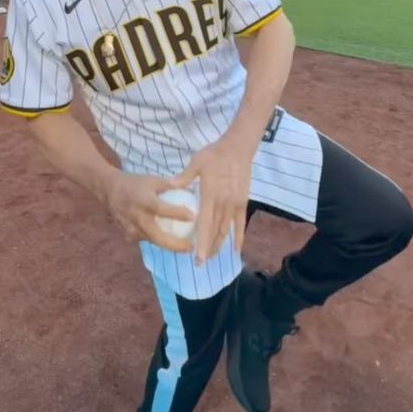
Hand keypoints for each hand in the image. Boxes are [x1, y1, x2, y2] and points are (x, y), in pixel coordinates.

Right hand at [105, 173, 195, 252]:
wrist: (109, 190)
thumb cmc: (136, 184)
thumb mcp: (154, 180)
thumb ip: (174, 186)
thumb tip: (196, 189)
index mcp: (143, 201)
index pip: (161, 209)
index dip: (177, 213)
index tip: (193, 216)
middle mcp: (136, 217)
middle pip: (157, 236)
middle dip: (176, 245)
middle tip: (192, 248)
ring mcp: (130, 229)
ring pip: (154, 241)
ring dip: (170, 246)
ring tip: (187, 247)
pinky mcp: (128, 235)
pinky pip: (147, 239)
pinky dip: (159, 240)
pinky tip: (173, 241)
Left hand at [174, 139, 253, 263]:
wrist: (238, 148)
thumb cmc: (215, 154)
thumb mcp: (197, 162)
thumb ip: (185, 177)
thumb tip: (170, 185)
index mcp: (211, 194)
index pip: (205, 223)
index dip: (202, 242)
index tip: (197, 257)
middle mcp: (224, 203)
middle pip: (216, 231)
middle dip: (208, 249)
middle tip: (200, 263)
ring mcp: (235, 204)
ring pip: (227, 230)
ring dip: (220, 245)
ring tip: (211, 258)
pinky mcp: (242, 202)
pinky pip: (240, 223)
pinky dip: (239, 237)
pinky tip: (236, 250)